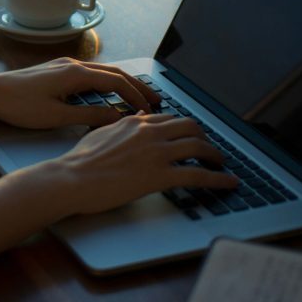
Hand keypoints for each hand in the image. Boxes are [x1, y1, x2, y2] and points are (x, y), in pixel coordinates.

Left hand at [0, 57, 160, 129]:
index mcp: (76, 74)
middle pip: (114, 73)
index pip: (116, 82)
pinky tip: (109, 93)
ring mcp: (64, 65)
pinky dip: (106, 82)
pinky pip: (90, 73)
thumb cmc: (19, 105)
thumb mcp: (56, 116)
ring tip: (137, 97)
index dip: (136, 96)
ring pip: (103, 72)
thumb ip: (89, 116)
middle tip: (156, 99)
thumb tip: (117, 117)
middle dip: (137, 86)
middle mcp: (73, 64)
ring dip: (122, 83)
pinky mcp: (56, 70)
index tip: (150, 110)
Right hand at [52, 113, 238, 215]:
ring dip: (215, 156)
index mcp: (135, 122)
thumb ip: (122, 125)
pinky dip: (219, 179)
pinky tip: (229, 183)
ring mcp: (157, 153)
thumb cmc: (80, 160)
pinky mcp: (160, 176)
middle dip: (205, 137)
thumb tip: (137, 117)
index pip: (169, 119)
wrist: (72, 178)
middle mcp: (150, 133)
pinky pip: (199, 175)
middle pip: (190, 127)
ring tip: (221, 165)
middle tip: (209, 149)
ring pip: (199, 147)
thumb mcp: (101, 133)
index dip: (184, 128)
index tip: (190, 136)